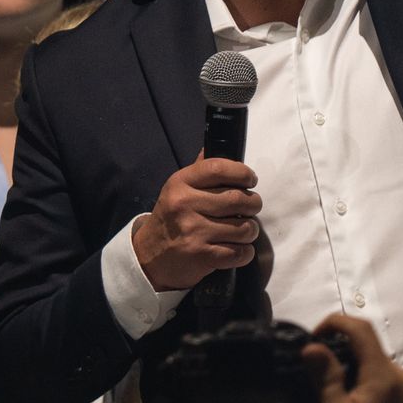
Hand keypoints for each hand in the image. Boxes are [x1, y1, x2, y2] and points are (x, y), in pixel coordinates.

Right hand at [131, 155, 261, 290]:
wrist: (148, 258)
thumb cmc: (172, 218)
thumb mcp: (178, 189)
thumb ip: (200, 170)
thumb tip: (217, 144)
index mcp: (180, 183)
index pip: (219, 168)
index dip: (243, 173)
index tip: (250, 180)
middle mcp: (185, 205)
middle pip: (239, 199)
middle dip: (253, 204)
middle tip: (250, 208)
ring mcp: (193, 232)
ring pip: (244, 227)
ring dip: (250, 230)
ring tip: (242, 230)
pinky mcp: (201, 256)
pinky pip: (240, 252)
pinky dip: (245, 252)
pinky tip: (238, 249)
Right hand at [303, 314, 402, 402]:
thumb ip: (325, 378)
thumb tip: (311, 346)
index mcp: (385, 375)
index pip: (361, 329)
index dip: (335, 322)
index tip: (312, 337)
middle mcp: (399, 375)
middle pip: (368, 343)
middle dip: (339, 344)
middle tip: (312, 361)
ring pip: (373, 359)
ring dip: (348, 360)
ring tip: (324, 378)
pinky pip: (379, 374)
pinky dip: (359, 373)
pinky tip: (342, 392)